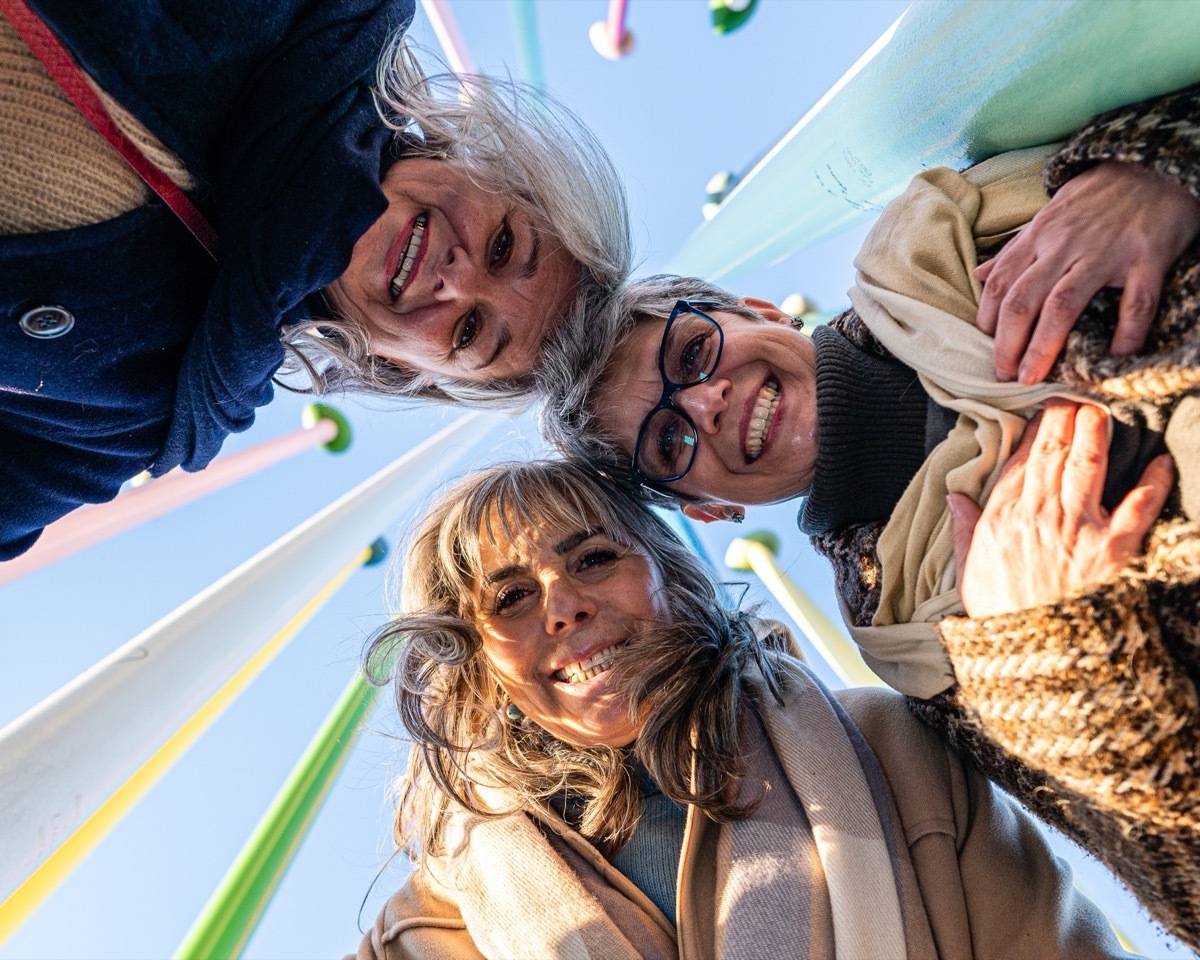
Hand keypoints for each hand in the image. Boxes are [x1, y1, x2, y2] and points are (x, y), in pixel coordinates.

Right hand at [948, 400, 1172, 618]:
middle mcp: (1038, 515)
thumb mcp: (968, 570)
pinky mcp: (1113, 548)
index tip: (1043, 409)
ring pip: (1087, 464)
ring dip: (1097, 430)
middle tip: (1075, 392)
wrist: (1038, 655)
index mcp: (1001, 517)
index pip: (1020, 460)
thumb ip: (965, 528)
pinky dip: (1154, 479)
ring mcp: (1076, 529)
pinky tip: (1162, 459)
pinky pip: (1138, 504)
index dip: (1033, 430)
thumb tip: (955, 496)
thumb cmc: (1001, 614)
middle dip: (1064, 416)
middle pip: (1052, 452)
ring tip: (1103, 408)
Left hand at [974, 163, 1199, 383]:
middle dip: (1007, 343)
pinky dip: (1126, 334)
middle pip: (1023, 299)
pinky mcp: (1147, 257)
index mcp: (1039, 235)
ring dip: (1044, 346)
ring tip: (1033, 377)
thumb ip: (1015, 248)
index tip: (985, 348)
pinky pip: (1136, 302)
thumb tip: (978, 274)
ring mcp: (1106, 252)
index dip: (987, 320)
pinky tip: (1115, 359)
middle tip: (1002, 375)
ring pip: (1064, 304)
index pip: (1001, 283)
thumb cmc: (1097, 196)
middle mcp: (1065, 245)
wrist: (1156, 164)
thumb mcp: (1049, 214)